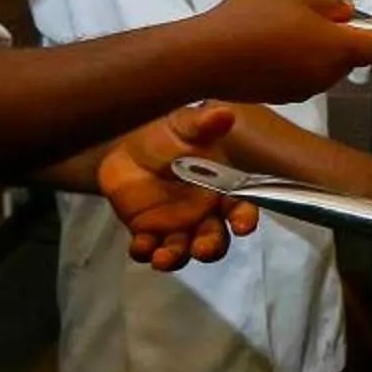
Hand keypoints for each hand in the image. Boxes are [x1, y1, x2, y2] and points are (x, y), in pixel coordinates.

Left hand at [99, 102, 259, 271]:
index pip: (240, 208)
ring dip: (175, 258)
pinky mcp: (146, 233)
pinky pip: (148, 250)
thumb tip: (224, 113)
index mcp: (220, 190)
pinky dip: (145, 252)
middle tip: (203, 248)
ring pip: (182, 251)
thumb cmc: (166, 135)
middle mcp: (202, 215)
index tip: (244, 225)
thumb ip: (204, 123)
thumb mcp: (185, 125)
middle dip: (211, 247)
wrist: (127, 147)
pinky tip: (140, 245)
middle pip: (215, 239)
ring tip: (163, 258)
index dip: (245, 218)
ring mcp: (175, 227)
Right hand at [199, 0, 371, 101]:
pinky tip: (263, 51)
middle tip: (304, 17)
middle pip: (347, 59)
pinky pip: (298, 79)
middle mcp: (327, 76)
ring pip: (321, 69)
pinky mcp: (281, 99)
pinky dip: (291, 66)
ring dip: (311, 53)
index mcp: (339, 49)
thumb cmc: (253, 19)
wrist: (207, 57)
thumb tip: (347, 12)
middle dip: (334, 41)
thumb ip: (327, 1)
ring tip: (278, 31)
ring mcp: (304, 91)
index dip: (368, 33)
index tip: (347, 20)